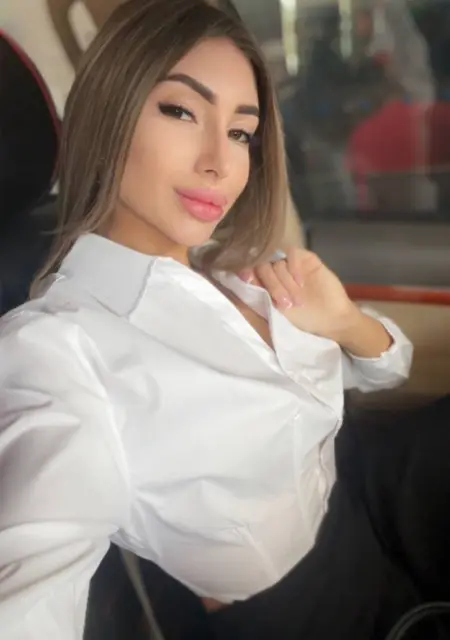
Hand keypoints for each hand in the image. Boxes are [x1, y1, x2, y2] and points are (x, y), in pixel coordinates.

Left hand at [239, 248, 359, 342]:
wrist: (331, 318)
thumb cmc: (304, 319)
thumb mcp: (277, 310)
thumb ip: (261, 294)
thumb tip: (242, 278)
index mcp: (266, 285)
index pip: (250, 271)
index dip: (247, 273)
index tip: (247, 280)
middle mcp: (276, 272)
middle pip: (263, 266)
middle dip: (272, 285)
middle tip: (285, 303)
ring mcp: (290, 265)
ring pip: (277, 263)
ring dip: (285, 282)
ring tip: (296, 300)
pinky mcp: (306, 259)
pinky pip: (292, 254)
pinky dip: (293, 268)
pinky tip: (301, 282)